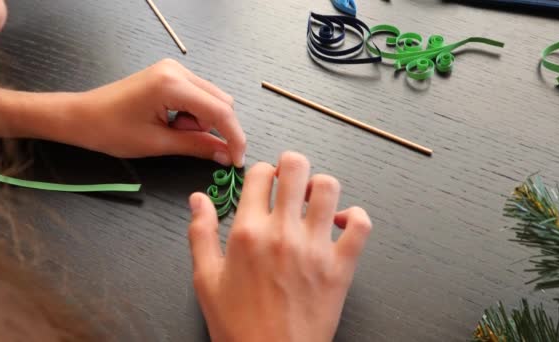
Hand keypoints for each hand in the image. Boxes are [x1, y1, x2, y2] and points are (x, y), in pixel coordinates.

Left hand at [74, 59, 245, 165]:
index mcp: (172, 84)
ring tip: (171, 132)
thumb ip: (197, 146)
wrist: (81, 116)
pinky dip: (192, 115)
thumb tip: (227, 155)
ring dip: (201, 122)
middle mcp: (177, 70)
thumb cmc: (110, 130)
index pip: (220, 110)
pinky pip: (197, 97)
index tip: (237, 159)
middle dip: (214, 128)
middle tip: (191, 144)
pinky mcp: (169, 75)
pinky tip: (171, 122)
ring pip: (211, 100)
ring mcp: (173, 70)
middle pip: (221, 102)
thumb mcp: (158, 143)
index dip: (234, 136)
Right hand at [187, 152, 371, 341]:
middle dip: (291, 165)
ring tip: (313, 199)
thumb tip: (198, 199)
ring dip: (321, 186)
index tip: (263, 182)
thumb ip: (201, 233)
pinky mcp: (341, 266)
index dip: (261, 172)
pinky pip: (360, 225)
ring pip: (329, 187)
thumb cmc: (239, 325)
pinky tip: (340, 221)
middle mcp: (283, 233)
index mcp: (248, 232)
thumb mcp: (206, 280)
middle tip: (290, 178)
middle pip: (296, 168)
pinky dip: (354, 216)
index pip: (259, 174)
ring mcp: (315, 248)